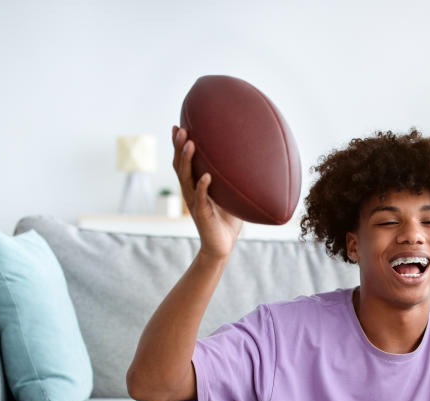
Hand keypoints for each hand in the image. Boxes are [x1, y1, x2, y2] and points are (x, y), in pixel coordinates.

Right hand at [172, 125, 242, 259]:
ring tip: (189, 143)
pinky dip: (202, 187)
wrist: (222, 246)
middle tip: (180, 128)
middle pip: (179, 165)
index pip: (183, 162)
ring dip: (187, 160)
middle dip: (178, 147)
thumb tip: (251, 159)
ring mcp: (194, 202)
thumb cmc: (227, 220)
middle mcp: (190, 191)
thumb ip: (234, 179)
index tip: (178, 126)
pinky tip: (206, 176)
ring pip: (186, 178)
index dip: (178, 145)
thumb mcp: (231, 195)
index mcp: (195, 185)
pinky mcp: (201, 214)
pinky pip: (200, 199)